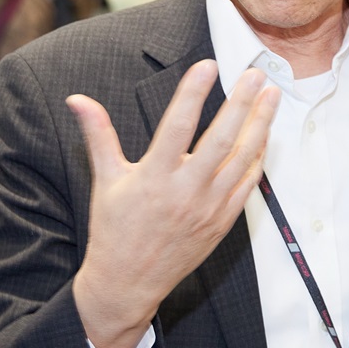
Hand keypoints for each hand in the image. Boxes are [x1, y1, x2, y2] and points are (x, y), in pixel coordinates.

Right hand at [70, 60, 279, 347]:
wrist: (128, 283)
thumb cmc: (114, 229)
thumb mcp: (105, 180)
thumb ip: (98, 135)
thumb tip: (77, 99)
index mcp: (154, 177)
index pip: (177, 125)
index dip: (193, 93)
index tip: (207, 64)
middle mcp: (185, 192)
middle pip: (221, 139)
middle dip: (241, 103)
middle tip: (255, 72)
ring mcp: (208, 208)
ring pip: (242, 159)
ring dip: (260, 125)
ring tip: (271, 95)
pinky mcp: (222, 221)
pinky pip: (248, 185)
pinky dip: (258, 158)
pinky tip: (265, 135)